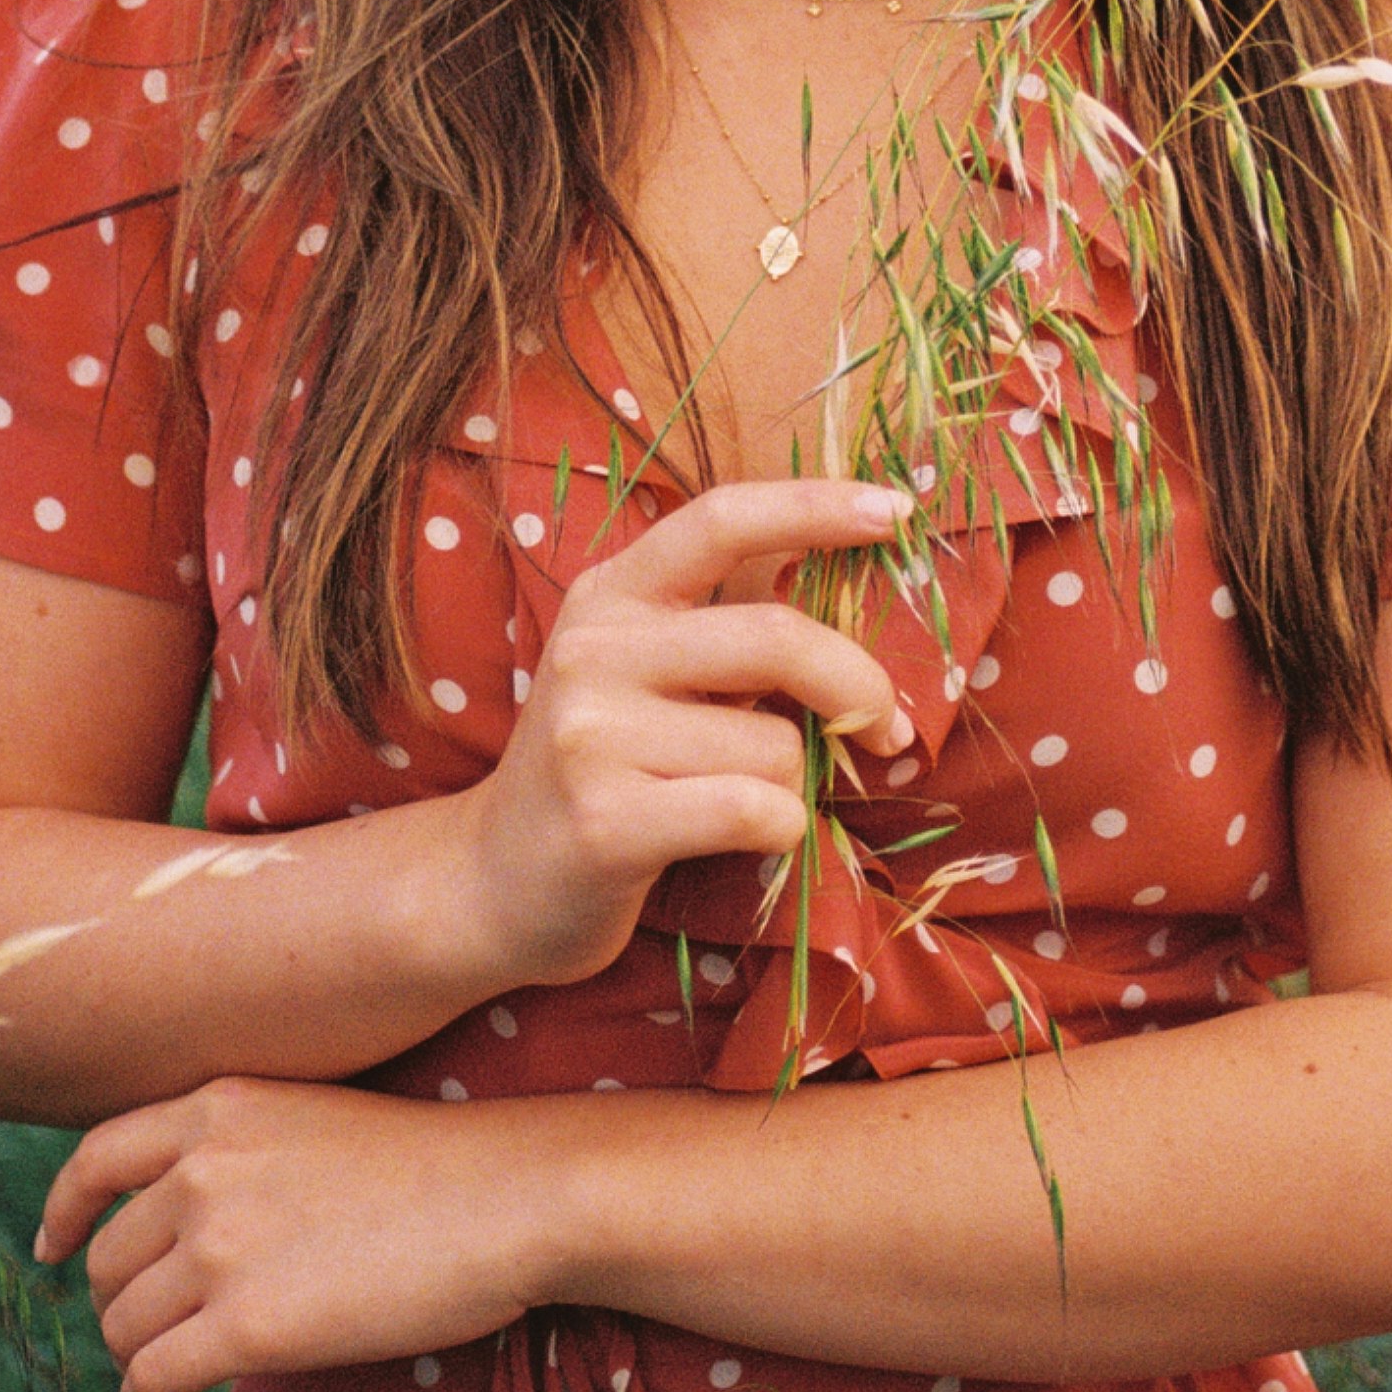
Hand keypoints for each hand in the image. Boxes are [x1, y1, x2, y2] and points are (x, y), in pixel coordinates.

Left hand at [38, 1077, 540, 1391]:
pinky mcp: (245, 1322)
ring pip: (124, 1325)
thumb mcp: (312, 1120)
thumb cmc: (431, 1165)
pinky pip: (152, 1378)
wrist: (502, 1195)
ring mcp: (220, 1244)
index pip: (97, 1158)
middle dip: (122, 1306)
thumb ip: (237, 1152)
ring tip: (165, 1379)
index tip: (53, 1249)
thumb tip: (182, 1223)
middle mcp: (203, 1166)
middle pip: (107, 1261)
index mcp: (219, 1105)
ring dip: (138, 1360)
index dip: (65, 1212)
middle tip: (154, 1335)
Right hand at [452, 474, 911, 990]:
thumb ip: (725, 625)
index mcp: (613, 592)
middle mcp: (595, 648)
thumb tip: (844, 583)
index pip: (722, 519)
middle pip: (777, 637)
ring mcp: (591, 734)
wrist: (493, 885)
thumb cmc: (604, 770)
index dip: (815, 505)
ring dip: (794, 785)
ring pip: (775, 745)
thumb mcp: (644, 670)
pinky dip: (781, 831)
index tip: (898, 511)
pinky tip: (740, 839)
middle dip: (859, 686)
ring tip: (738, 801)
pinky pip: (754, 811)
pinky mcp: (604, 822)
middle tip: (888, 730)